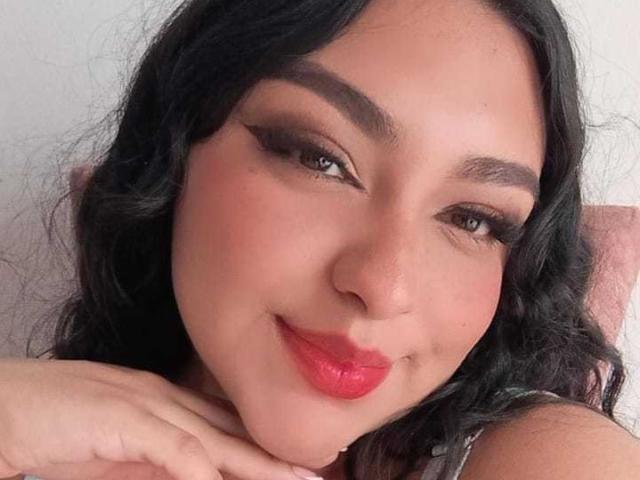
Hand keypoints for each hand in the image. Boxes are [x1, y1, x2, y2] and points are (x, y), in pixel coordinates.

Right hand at [0, 358, 318, 479]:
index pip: (224, 427)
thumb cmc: (56, 430)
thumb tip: (196, 475)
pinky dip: (205, 473)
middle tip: (316, 473)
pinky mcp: (126, 419)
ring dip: (260, 466)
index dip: (261, 447)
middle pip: (232, 432)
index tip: (294, 466)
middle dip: (275, 456)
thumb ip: (154, 461)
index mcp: (165, 401)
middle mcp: (165, 398)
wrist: (5, 408)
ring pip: (218, 441)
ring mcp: (148, 404)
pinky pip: (178, 452)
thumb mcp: (117, 451)